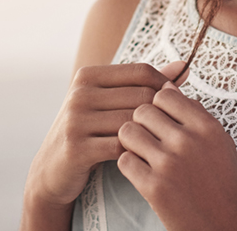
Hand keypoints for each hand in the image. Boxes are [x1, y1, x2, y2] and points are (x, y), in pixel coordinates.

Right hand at [25, 62, 184, 208]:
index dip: (164, 84)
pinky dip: (137, 150)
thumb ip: (147, 82)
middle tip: (173, 125)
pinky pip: (121, 146)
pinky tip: (144, 156)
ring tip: (161, 141)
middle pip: (140, 95)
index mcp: (88, 75)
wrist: (52, 170)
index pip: (141, 71)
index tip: (175, 101)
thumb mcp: (112, 101)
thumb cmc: (91, 130)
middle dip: (160, 111)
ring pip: (133, 121)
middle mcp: (79, 94)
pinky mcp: (76, 148)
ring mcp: (75, 120)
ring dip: (151, 132)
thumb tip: (183, 66)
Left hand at [117, 82, 236, 230]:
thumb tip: (168, 86)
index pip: (165, 94)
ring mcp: (170, 164)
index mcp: (206, 126)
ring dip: (130, 141)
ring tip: (141, 152)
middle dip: (141, 122)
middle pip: (143, 110)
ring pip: (128, 132)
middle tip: (147, 137)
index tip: (159, 119)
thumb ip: (194, 113)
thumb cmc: (223, 183)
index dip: (157, 105)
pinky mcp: (154, 188)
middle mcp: (188, 140)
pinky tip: (140, 172)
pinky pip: (124, 161)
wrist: (225, 227)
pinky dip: (128, 165)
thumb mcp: (219, 141)